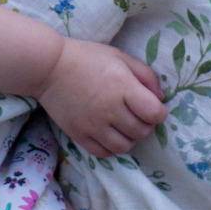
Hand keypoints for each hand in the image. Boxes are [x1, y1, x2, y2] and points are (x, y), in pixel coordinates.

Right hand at [36, 39, 167, 157]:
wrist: (49, 67)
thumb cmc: (87, 57)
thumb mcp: (119, 57)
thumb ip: (145, 75)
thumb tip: (161, 98)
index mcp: (123, 86)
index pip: (154, 113)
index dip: (158, 112)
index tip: (152, 106)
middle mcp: (110, 109)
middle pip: (142, 132)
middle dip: (145, 124)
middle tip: (136, 114)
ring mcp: (93, 125)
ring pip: (124, 146)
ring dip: (129, 137)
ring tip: (123, 125)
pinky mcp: (79, 135)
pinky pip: (104, 153)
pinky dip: (111, 147)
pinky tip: (108, 133)